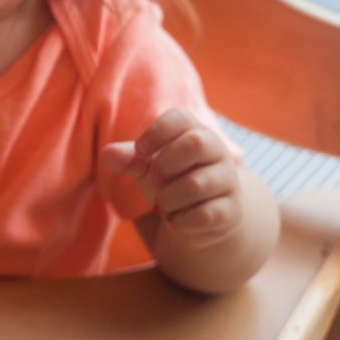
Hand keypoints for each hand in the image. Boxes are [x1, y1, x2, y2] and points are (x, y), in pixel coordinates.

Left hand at [100, 109, 241, 248]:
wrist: (199, 214)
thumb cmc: (169, 178)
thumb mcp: (145, 166)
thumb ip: (128, 159)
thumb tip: (107, 154)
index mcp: (196, 131)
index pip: (181, 118)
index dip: (156, 132)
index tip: (140, 150)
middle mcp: (218, 152)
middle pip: (195, 143)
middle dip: (164, 165)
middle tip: (154, 180)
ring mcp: (229, 181)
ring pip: (194, 184)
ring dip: (167, 199)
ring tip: (165, 203)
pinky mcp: (232, 211)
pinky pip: (203, 215)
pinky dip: (179, 221)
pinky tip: (176, 220)